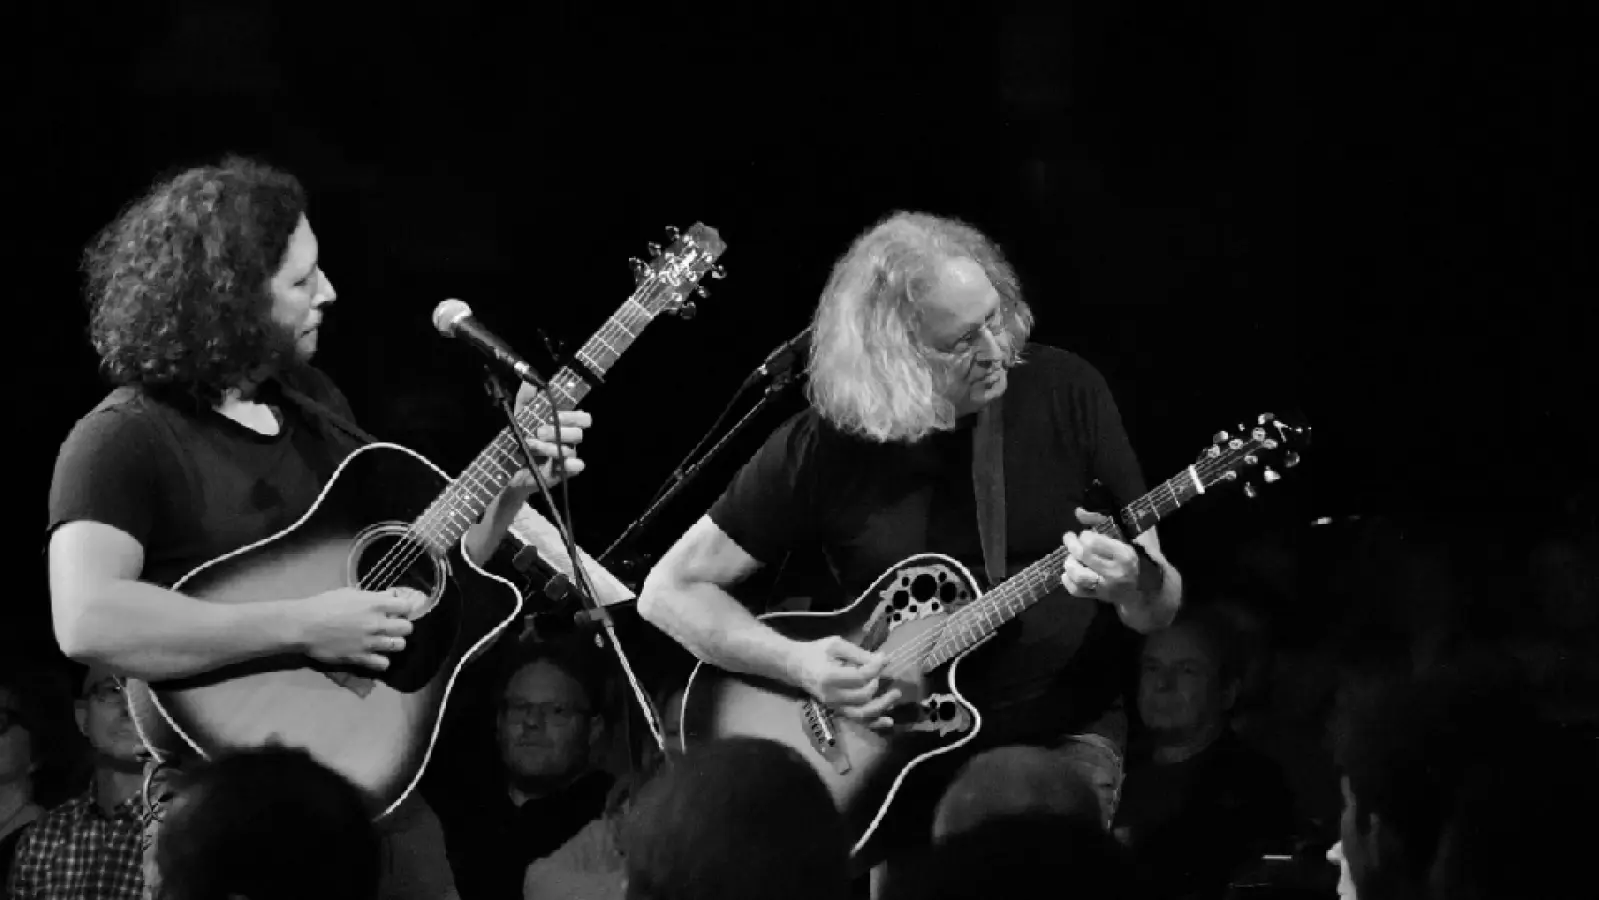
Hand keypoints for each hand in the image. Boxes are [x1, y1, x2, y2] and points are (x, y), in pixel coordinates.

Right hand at [295, 588, 417, 671]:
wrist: (304, 626)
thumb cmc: (324, 605)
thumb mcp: (350, 593)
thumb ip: (373, 597)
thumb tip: (391, 596)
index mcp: (375, 604)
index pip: (406, 606)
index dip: (403, 608)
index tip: (397, 610)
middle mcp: (377, 623)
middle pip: (407, 628)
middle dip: (402, 626)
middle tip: (391, 626)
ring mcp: (370, 642)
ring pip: (399, 645)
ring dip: (394, 642)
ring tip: (384, 641)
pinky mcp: (360, 658)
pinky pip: (383, 663)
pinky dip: (382, 660)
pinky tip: (375, 656)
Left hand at [509, 382, 590, 494]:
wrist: (508, 466)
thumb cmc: (519, 438)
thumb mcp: (519, 416)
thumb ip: (526, 399)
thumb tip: (529, 381)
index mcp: (562, 424)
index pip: (580, 418)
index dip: (575, 416)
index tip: (559, 415)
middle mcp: (566, 440)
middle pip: (577, 434)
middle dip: (560, 431)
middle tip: (540, 431)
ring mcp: (565, 456)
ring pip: (568, 450)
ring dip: (550, 447)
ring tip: (531, 446)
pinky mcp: (560, 472)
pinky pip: (572, 468)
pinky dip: (570, 466)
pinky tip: (566, 463)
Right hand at [790, 637, 901, 727]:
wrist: (796, 667)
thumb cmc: (816, 652)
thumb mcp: (836, 645)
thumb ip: (859, 653)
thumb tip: (883, 659)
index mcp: (829, 677)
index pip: (860, 676)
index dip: (876, 667)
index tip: (883, 658)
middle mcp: (831, 696)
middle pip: (863, 696)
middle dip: (877, 683)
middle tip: (885, 671)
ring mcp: (834, 707)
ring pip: (862, 713)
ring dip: (882, 705)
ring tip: (896, 694)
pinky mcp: (837, 712)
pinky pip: (858, 720)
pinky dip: (874, 722)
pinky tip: (889, 720)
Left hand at [1061, 508, 1140, 603]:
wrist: (1141, 589)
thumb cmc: (1128, 557)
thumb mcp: (1122, 536)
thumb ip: (1100, 521)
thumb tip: (1078, 512)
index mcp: (1124, 555)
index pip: (1094, 542)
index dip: (1085, 535)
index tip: (1086, 534)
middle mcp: (1115, 572)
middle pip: (1083, 555)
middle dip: (1071, 543)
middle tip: (1069, 538)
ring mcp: (1106, 587)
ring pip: (1078, 575)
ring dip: (1069, 562)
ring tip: (1072, 557)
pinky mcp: (1098, 597)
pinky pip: (1076, 590)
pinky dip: (1067, 580)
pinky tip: (1069, 572)